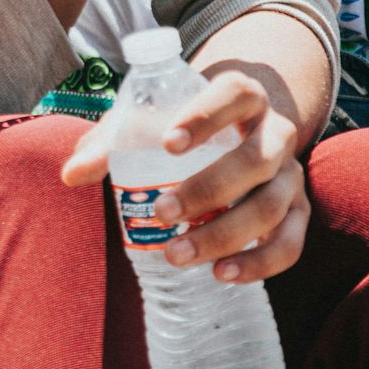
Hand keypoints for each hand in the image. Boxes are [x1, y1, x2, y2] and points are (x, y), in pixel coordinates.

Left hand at [60, 63, 310, 280]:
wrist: (243, 129)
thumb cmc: (185, 125)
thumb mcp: (149, 121)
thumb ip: (112, 141)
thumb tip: (70, 174)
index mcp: (243, 95)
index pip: (233, 94)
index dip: (205, 116)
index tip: (168, 144)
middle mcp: (275, 131)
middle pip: (256, 159)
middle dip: (209, 189)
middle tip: (161, 213)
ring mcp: (291, 173)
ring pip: (273, 206)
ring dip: (227, 234)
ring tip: (178, 255)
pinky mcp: (297, 211)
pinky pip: (291, 242)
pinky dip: (261, 263)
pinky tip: (223, 274)